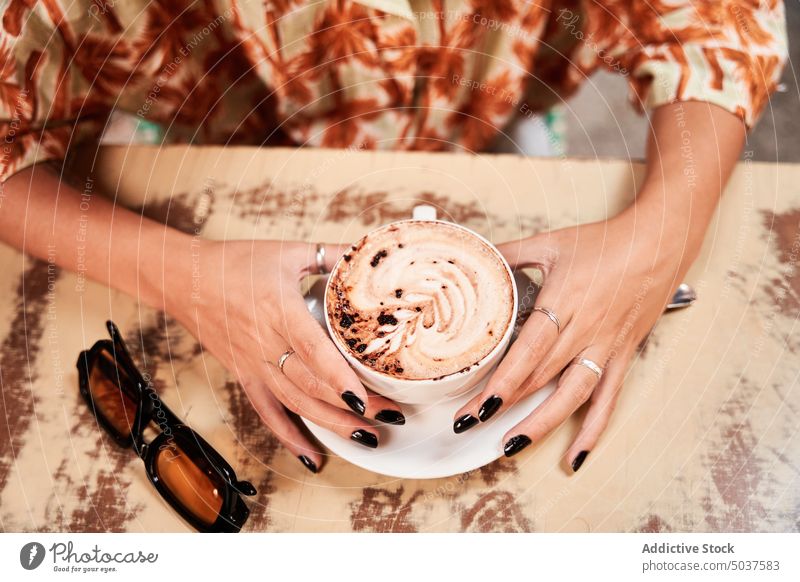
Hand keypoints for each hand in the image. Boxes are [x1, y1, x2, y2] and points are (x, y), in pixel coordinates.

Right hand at [167, 239, 404, 473]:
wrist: (185, 278)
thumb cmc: (238, 262)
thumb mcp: (289, 252)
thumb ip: (332, 255)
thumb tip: (368, 253)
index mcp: (279, 310)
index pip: (312, 350)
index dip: (338, 377)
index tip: (364, 398)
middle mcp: (265, 343)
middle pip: (311, 385)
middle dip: (351, 407)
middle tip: (387, 417)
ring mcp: (253, 365)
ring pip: (294, 404)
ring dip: (330, 425)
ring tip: (366, 437)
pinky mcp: (244, 376)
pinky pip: (267, 413)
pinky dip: (289, 437)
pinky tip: (312, 457)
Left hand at [452, 211, 691, 470]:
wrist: (659, 243)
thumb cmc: (603, 242)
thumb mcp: (550, 242)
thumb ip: (510, 253)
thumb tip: (476, 256)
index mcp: (563, 303)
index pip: (528, 351)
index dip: (503, 381)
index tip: (478, 403)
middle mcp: (584, 331)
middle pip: (540, 377)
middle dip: (503, 404)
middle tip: (469, 423)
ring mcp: (605, 347)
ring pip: (572, 396)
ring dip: (541, 424)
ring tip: (511, 445)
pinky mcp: (622, 356)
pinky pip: (608, 400)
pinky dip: (593, 431)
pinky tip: (576, 457)